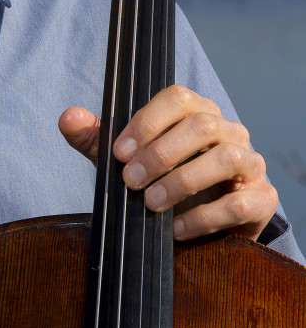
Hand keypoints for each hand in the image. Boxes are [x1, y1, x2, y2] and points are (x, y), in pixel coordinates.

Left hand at [59, 85, 277, 241]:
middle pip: (201, 126)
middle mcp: (228, 129)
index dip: (147, 122)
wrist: (201, 221)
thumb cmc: (160, 177)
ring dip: (183, 181)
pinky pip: (240, 203)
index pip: (177, 98)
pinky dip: (204, 216)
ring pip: (225, 159)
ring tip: (152, 203)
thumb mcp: (126, 158)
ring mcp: (249, 161)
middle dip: (160, 154)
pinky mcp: (262, 198)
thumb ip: (95, 137)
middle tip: (130, 182)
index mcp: (197, 110)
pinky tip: (177, 228)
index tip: (118, 152)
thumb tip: (67, 118)